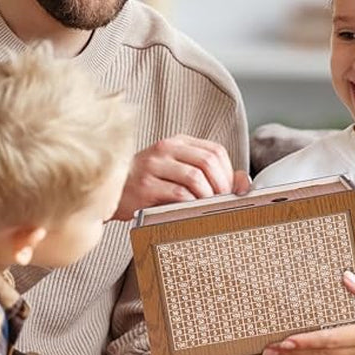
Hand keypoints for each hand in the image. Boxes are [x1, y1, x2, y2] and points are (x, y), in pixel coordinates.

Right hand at [113, 135, 249, 219]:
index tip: (231, 191)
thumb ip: (210, 174)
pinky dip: (191, 204)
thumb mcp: (179, 172)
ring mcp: (154, 166)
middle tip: (222, 202)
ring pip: (196, 178)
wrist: (111, 192)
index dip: (229, 173)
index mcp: (177, 143)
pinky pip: (178, 195)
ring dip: (208, 196)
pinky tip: (189, 211)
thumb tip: (244, 183)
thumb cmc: (149, 183)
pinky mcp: (145, 186)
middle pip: (208, 162)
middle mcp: (165, 149)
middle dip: (222, 186)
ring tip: (206, 207)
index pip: (215, 151)